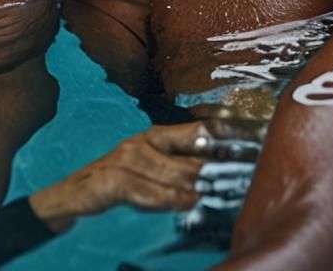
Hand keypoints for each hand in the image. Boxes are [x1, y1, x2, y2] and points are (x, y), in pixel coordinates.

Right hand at [29, 119, 262, 231]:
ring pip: (171, 172)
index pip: (198, 129)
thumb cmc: (121, 183)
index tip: (258, 137)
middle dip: (221, 165)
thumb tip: (223, 178)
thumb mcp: (154, 173)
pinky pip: (144, 190)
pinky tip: (186, 203)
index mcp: (156, 136)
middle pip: (190, 152)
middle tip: (249, 173)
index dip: (229, 133)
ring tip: (224, 192)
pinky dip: (168, 198)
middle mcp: (142, 141)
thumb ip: (182, 173)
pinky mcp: (110, 180)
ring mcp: (125, 159)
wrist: (74, 193)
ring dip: (200, 184)